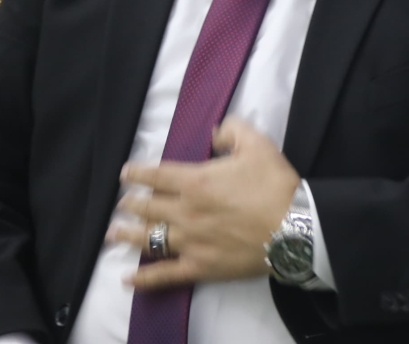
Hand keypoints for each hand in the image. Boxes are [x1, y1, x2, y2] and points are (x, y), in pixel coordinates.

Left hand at [109, 118, 300, 289]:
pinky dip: (143, 278)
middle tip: (124, 203)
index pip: (155, 176)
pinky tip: (128, 278)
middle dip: (131, 203)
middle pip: (146, 207)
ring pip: (147, 239)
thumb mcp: (258, 145)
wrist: (293, 227)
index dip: (137, 173)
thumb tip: (215, 132)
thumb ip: (233, 130)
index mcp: (195, 181)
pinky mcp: (198, 266)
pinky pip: (164, 274)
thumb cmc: (274, 184)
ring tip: (115, 233)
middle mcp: (184, 212)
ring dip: (127, 234)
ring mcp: (188, 242)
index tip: (126, 173)